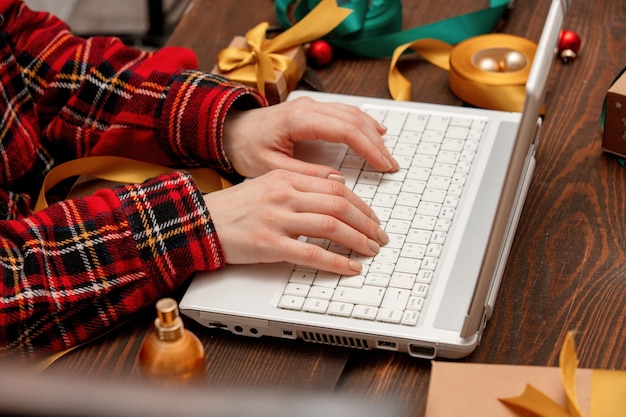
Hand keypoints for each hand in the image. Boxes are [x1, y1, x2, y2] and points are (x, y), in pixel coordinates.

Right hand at [203, 169, 389, 275]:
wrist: (201, 223)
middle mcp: (284, 195)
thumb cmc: (234, 208)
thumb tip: (337, 185)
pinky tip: (350, 267)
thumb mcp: (267, 184)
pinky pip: (312, 253)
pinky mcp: (270, 245)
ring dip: (357, 240)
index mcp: (285, 178)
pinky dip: (336, 261)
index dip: (361, 204)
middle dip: (366, 222)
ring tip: (370, 250)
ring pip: (331, 226)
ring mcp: (277, 219)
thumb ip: (301, 183)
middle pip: (339, 205)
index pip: (336, 187)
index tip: (372, 217)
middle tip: (379, 236)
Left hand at [222, 96, 398, 178]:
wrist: (228, 129)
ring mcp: (311, 105)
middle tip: (391, 167)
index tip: (384, 166)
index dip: (369, 149)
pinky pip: (344, 112)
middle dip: (377, 144)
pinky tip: (376, 132)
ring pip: (353, 114)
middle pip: (355, 121)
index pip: (346, 130)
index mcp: (299, 120)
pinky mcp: (311, 109)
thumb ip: (305, 174)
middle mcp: (308, 107)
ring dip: (373, 134)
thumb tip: (338, 181)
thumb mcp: (270, 168)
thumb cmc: (245, 148)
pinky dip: (363, 123)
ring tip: (387, 156)